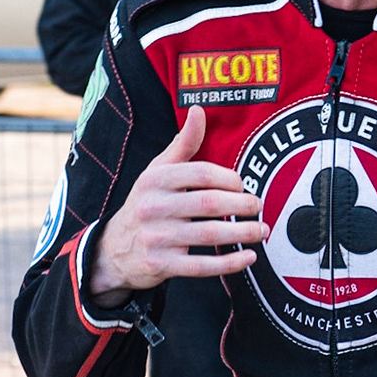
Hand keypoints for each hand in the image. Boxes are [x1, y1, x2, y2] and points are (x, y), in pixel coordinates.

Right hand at [88, 106, 267, 305]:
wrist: (114, 249)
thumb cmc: (147, 203)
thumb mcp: (158, 171)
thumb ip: (183, 144)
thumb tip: (198, 110)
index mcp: (155, 180)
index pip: (201, 173)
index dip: (229, 178)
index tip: (242, 185)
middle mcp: (153, 207)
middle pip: (210, 203)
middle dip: (242, 205)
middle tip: (258, 206)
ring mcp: (156, 238)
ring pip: (210, 235)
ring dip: (243, 233)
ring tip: (262, 230)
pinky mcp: (161, 265)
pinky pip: (202, 266)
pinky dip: (230, 263)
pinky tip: (249, 257)